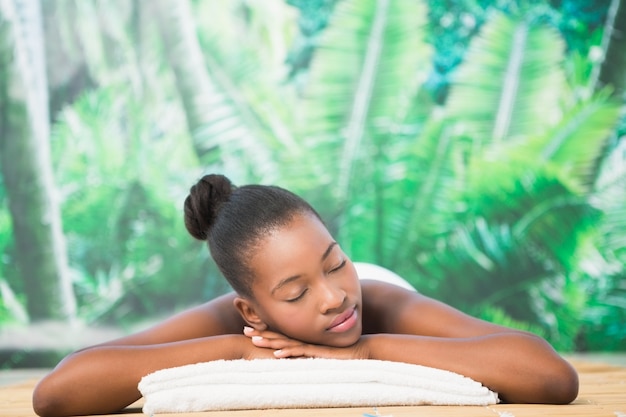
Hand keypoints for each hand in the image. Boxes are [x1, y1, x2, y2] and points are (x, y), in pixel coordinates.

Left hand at [243, 326, 369, 359]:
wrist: (363, 351)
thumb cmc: (345, 354)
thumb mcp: (323, 355)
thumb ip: (312, 354)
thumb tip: (298, 359)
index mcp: (305, 341)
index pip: (282, 336)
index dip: (267, 332)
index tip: (252, 330)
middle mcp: (306, 341)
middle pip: (280, 336)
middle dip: (262, 333)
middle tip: (245, 330)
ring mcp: (311, 346)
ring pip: (287, 343)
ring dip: (270, 341)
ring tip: (255, 339)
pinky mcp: (318, 353)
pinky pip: (301, 353)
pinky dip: (288, 353)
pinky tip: (277, 354)